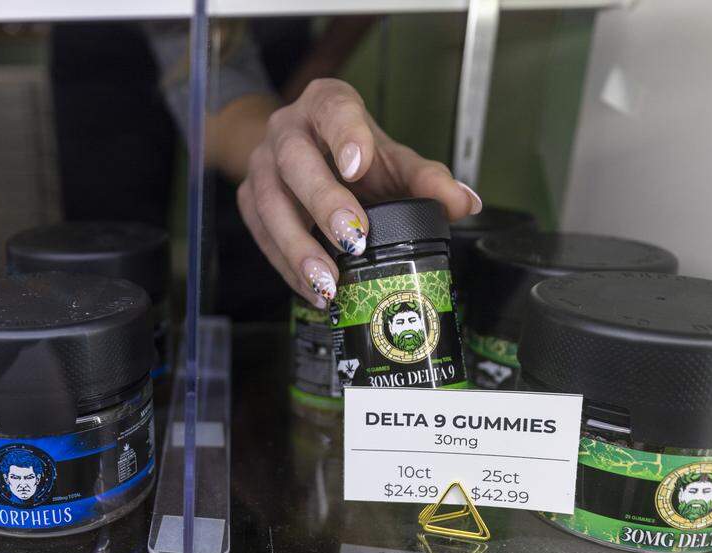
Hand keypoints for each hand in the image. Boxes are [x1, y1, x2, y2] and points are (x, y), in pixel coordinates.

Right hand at [236, 78, 481, 307]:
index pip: (333, 108)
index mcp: (326, 104)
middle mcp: (287, 128)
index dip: (345, 134)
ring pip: (270, 203)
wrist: (306, 157)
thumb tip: (462, 203)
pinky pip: (262, 235)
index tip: (358, 164)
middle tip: (354, 238)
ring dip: (298, 246)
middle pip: (295, 159)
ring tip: (328, 281)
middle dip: (323, 201)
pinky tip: (313, 289)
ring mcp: (262, 164)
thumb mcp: (393, 161)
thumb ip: (426, 180)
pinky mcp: (249, 199)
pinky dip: (287, 266)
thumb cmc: (355, 158)